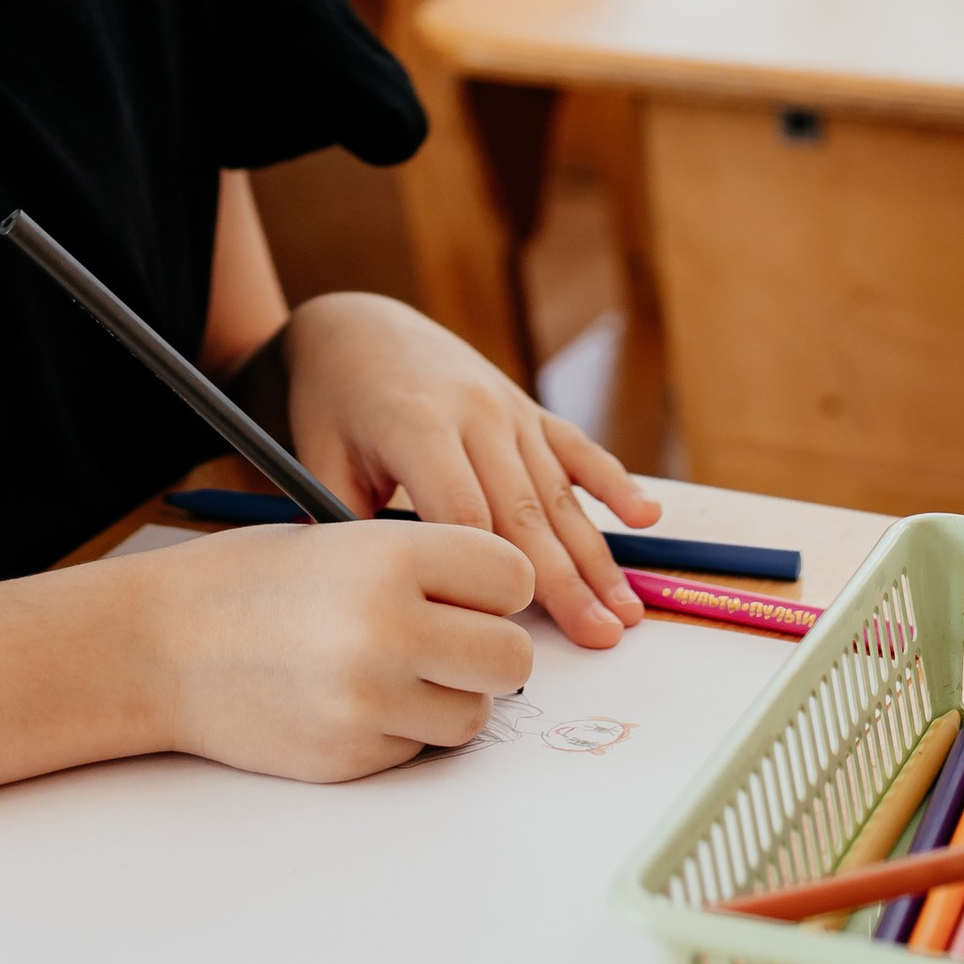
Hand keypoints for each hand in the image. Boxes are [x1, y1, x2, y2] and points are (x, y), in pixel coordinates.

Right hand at [141, 517, 535, 779]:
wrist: (159, 646)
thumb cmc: (249, 583)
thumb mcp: (339, 539)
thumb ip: (425, 566)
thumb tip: (507, 608)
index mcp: (390, 555)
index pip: (512, 577)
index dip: (493, 587)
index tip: (466, 591)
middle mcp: (387, 627)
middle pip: (512, 657)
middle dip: (488, 651)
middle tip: (447, 641)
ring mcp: (369, 700)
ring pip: (474, 715)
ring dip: (448, 698)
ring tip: (393, 671)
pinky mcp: (351, 755)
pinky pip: (419, 749)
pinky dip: (399, 730)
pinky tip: (349, 700)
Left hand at [280, 293, 662, 648]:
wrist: (359, 326)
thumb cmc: (332, 404)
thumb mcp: (318, 457)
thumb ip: (346, 523)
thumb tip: (377, 601)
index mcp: (417, 424)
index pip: (463, 511)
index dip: (486, 574)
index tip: (510, 634)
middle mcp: (473, 412)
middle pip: (524, 510)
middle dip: (565, 581)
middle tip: (599, 637)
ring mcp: (506, 408)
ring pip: (557, 491)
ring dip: (595, 556)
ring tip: (625, 612)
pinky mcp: (526, 408)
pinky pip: (575, 448)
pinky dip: (613, 483)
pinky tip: (645, 517)